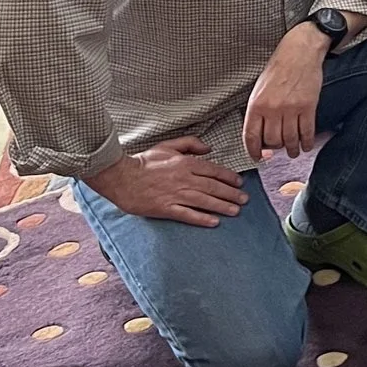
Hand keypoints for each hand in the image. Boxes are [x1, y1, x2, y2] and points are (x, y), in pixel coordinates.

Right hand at [85, 137, 247, 226]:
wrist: (121, 177)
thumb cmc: (144, 161)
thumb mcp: (168, 145)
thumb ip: (191, 143)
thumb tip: (209, 148)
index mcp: (186, 163)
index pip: (214, 171)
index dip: (229, 177)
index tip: (239, 182)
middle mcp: (184, 179)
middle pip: (213, 187)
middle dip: (232, 193)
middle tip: (245, 199)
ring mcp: (175, 195)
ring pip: (205, 201)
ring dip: (222, 206)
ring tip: (236, 211)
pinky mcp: (165, 208)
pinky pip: (187, 215)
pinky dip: (202, 219)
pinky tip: (214, 222)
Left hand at [243, 25, 325, 159]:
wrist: (299, 52)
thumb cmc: (278, 68)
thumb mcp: (259, 88)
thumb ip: (258, 111)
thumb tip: (260, 133)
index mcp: (256, 104)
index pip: (251, 136)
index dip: (254, 151)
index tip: (258, 157)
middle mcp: (273, 109)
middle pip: (272, 141)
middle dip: (275, 149)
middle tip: (279, 150)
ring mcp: (291, 109)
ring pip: (289, 140)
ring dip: (291, 150)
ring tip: (293, 152)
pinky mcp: (308, 107)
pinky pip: (307, 132)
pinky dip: (306, 143)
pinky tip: (306, 146)